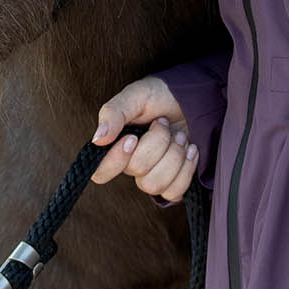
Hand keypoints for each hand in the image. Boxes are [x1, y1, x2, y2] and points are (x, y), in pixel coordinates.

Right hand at [90, 76, 198, 202]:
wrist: (190, 99)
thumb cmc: (159, 96)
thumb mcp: (135, 95)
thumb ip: (114, 114)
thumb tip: (98, 140)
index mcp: (116, 146)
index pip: (101, 172)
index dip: (117, 159)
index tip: (132, 138)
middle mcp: (132, 165)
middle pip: (138, 171)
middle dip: (158, 143)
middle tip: (164, 124)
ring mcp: (152, 176)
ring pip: (156, 185)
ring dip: (174, 155)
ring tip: (179, 136)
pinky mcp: (173, 183)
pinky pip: (174, 193)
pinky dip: (186, 169)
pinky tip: (190, 150)